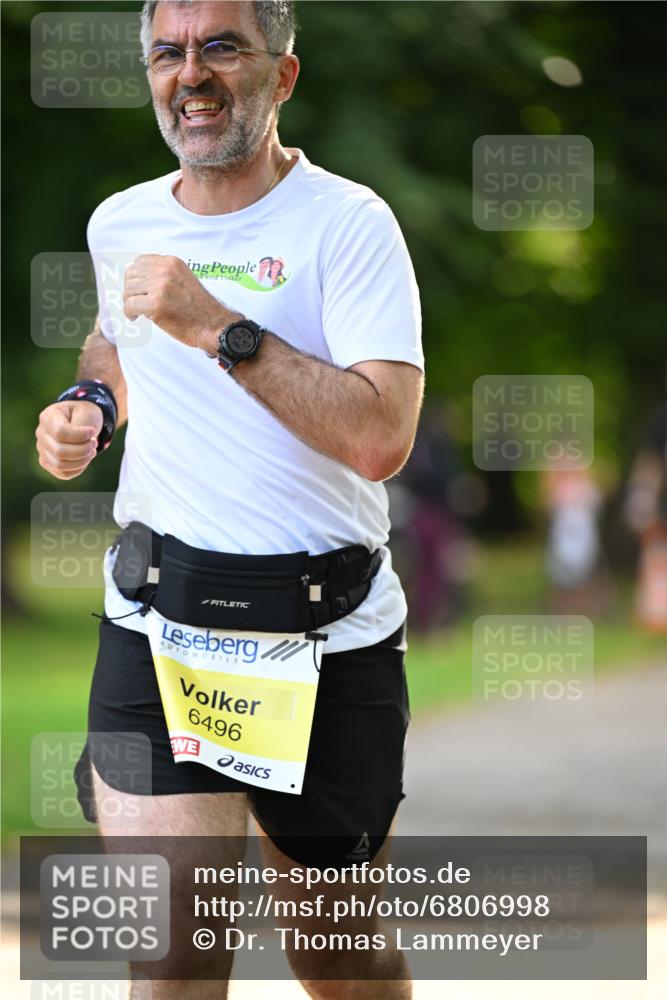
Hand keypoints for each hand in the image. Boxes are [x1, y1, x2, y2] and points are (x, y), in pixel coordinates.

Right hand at [35, 401, 102, 479]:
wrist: (83, 423)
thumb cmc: (84, 415)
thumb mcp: (86, 412)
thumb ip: (81, 426)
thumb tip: (80, 444)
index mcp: (47, 417)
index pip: (60, 433)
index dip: (80, 436)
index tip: (93, 431)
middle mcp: (41, 434)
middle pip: (59, 452)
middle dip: (83, 450)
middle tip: (95, 442)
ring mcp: (42, 450)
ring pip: (60, 465)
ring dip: (82, 461)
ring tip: (92, 451)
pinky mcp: (48, 463)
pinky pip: (63, 474)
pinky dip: (78, 468)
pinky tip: (85, 458)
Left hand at [123, 254, 237, 350]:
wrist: (213, 324)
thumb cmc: (199, 308)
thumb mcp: (184, 279)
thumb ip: (164, 276)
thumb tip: (140, 281)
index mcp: (171, 262)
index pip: (140, 262)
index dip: (135, 277)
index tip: (138, 289)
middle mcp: (165, 270)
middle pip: (131, 275)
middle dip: (131, 290)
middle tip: (136, 302)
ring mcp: (160, 286)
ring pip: (128, 290)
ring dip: (130, 302)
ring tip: (138, 311)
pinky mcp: (156, 304)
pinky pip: (130, 305)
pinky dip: (129, 313)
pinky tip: (136, 317)